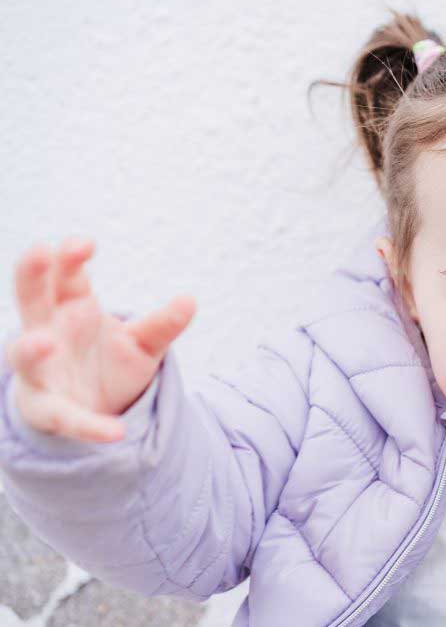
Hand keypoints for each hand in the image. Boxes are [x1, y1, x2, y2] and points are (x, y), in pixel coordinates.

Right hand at [4, 237, 195, 442]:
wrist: (94, 407)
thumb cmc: (108, 362)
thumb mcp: (143, 343)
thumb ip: (162, 325)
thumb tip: (191, 300)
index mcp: (73, 308)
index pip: (67, 276)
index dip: (70, 258)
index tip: (84, 244)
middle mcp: (49, 332)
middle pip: (32, 299)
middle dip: (32, 276)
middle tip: (40, 251)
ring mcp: (41, 370)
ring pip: (23, 354)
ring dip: (30, 348)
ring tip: (45, 342)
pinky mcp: (47, 409)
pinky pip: (63, 417)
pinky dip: (87, 425)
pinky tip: (113, 433)